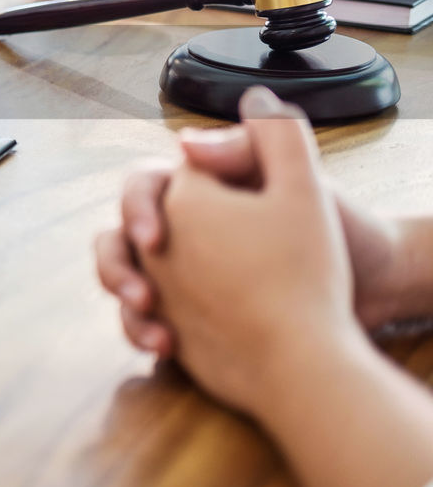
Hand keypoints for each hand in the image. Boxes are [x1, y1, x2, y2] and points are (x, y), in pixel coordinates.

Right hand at [137, 87, 362, 412]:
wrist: (370, 293)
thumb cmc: (339, 233)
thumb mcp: (296, 186)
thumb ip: (245, 150)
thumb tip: (184, 141)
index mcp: (201, 193)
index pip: (145, 187)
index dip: (137, 208)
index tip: (154, 238)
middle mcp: (182, 230)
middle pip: (120, 238)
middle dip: (116, 266)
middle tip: (140, 295)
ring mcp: (178, 274)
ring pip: (124, 279)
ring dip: (123, 302)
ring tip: (151, 329)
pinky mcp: (183, 313)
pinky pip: (143, 319)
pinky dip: (143, 332)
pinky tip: (166, 345)